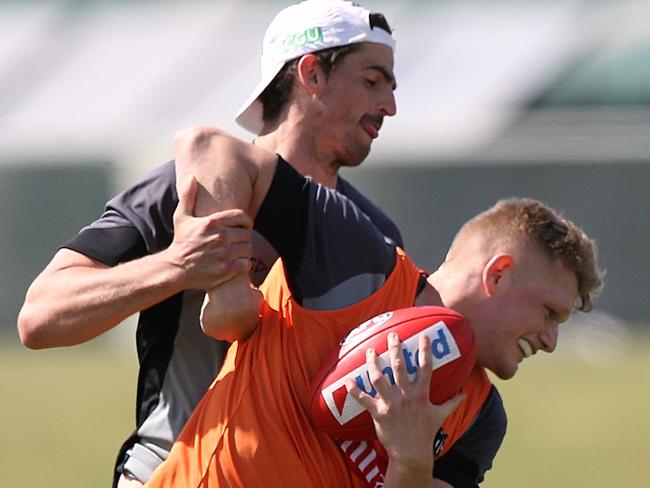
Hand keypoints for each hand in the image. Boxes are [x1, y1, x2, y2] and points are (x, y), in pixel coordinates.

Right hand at [169, 175, 253, 290]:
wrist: (175, 268)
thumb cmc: (181, 242)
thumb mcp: (181, 217)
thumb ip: (188, 196)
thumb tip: (191, 176)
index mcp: (212, 222)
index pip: (242, 216)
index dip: (246, 221)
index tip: (244, 227)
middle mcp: (220, 236)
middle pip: (247, 234)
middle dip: (244, 238)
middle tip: (238, 243)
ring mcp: (224, 253)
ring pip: (248, 249)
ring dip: (245, 252)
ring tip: (238, 253)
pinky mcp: (226, 269)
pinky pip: (247, 264)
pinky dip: (245, 265)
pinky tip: (238, 265)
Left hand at [346, 333, 464, 469]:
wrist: (412, 454)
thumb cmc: (425, 434)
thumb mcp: (440, 416)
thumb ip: (451, 403)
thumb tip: (465, 395)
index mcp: (421, 394)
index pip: (425, 367)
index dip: (425, 350)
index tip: (424, 336)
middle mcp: (406, 396)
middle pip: (400, 367)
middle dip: (396, 349)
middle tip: (393, 335)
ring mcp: (391, 403)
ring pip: (379, 378)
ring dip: (373, 363)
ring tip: (370, 350)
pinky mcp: (378, 412)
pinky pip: (364, 399)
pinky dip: (354, 390)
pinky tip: (347, 380)